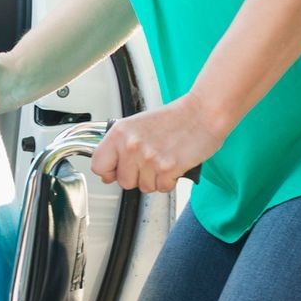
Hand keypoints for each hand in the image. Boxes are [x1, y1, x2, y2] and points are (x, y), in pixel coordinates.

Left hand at [91, 98, 222, 192]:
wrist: (203, 112)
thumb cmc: (174, 119)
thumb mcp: (137, 126)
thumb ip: (119, 147)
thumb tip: (106, 173)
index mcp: (120, 132)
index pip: (98, 165)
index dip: (108, 172)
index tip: (116, 170)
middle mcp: (132, 145)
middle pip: (123, 182)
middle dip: (137, 176)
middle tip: (150, 161)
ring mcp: (149, 158)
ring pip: (144, 187)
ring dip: (155, 179)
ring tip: (163, 159)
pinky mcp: (168, 168)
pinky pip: (162, 188)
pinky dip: (169, 181)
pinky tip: (174, 164)